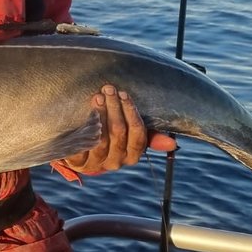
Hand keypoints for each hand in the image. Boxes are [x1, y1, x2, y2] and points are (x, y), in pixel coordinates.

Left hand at [60, 85, 176, 173]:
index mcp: (132, 155)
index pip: (138, 134)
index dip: (131, 112)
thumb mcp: (129, 136)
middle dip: (115, 107)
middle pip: (119, 132)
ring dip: (100, 113)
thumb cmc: (110, 138)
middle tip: (109, 89)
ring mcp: (97, 163)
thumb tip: (172, 144)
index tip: (124, 94)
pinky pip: (83, 144)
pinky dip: (85, 126)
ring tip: (97, 97)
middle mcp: (116, 161)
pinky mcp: (79, 161)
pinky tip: (85, 112)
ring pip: (102, 138)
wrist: (80, 154)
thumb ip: (150, 136)